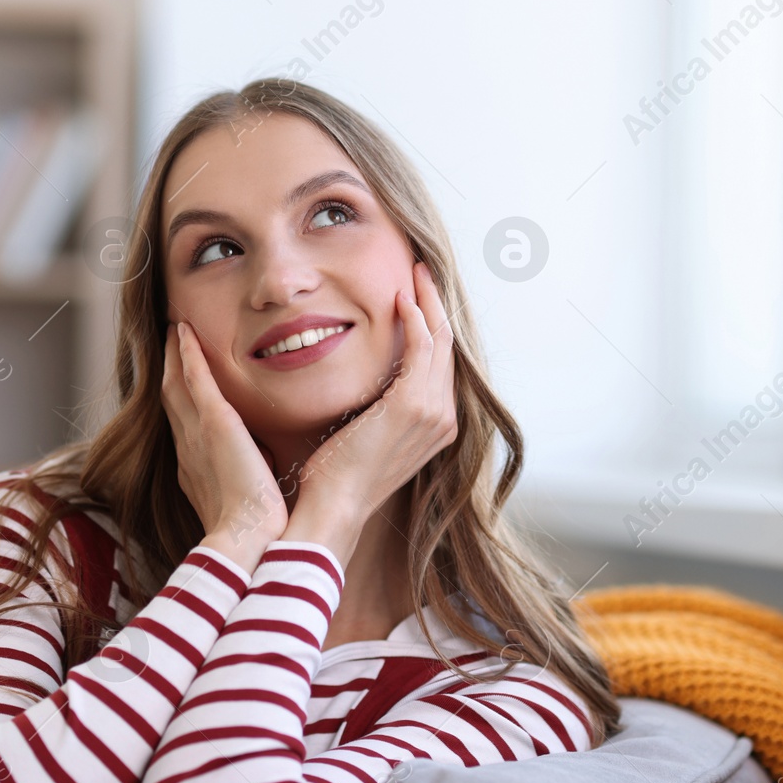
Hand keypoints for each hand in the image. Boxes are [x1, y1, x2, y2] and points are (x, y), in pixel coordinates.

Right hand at [160, 321, 287, 568]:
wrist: (249, 540)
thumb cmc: (255, 530)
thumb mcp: (248, 501)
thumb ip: (251, 480)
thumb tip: (267, 469)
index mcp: (195, 469)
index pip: (184, 426)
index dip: (180, 401)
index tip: (182, 382)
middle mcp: (187, 449)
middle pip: (171, 400)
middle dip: (170, 371)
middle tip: (171, 345)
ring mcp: (196, 435)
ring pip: (176, 385)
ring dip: (175, 356)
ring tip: (175, 330)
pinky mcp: (215, 424)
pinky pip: (195, 380)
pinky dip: (188, 355)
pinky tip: (184, 332)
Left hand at [284, 262, 457, 562]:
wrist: (334, 508)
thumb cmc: (338, 477)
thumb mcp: (367, 436)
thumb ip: (378, 410)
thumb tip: (365, 387)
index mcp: (436, 427)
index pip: (441, 364)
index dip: (433, 327)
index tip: (416, 298)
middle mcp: (443, 420)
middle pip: (448, 348)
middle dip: (436, 307)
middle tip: (420, 274)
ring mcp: (432, 414)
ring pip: (440, 342)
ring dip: (427, 304)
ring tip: (414, 276)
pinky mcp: (412, 406)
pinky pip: (421, 348)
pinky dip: (414, 319)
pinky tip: (400, 300)